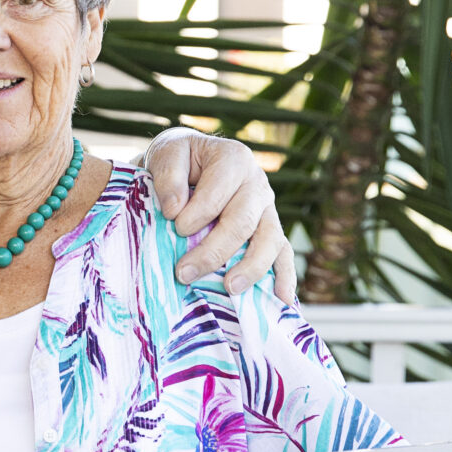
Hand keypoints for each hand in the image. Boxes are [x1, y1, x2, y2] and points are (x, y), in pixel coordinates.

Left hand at [143, 129, 296, 301]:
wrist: (189, 164)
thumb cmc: (178, 161)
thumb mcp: (166, 153)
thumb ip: (169, 177)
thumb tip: (175, 210)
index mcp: (234, 159)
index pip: (219, 192)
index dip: (197, 214)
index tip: (175, 228)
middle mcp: (257, 183)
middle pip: (243, 222)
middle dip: (213, 251)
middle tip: (184, 273)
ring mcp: (267, 209)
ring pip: (270, 240)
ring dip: (250, 268)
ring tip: (229, 288)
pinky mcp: (271, 230)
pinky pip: (284, 253)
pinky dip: (285, 276)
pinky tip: (282, 298)